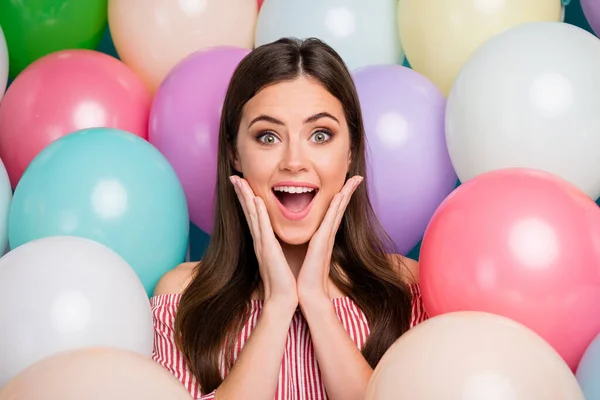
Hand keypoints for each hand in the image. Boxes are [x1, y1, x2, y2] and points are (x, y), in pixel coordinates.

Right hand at [230, 176, 297, 311]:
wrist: (283, 299)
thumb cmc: (284, 281)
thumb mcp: (279, 258)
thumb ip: (276, 247)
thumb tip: (276, 240)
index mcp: (263, 242)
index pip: (254, 216)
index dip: (247, 199)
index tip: (243, 184)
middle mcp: (259, 241)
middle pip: (248, 212)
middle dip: (242, 193)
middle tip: (234, 177)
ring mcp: (262, 244)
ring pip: (252, 216)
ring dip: (246, 197)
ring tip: (240, 181)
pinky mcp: (268, 250)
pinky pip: (262, 228)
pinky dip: (258, 213)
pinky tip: (255, 200)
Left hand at [297, 175, 362, 303]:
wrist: (307, 292)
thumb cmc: (305, 275)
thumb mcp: (306, 253)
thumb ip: (309, 244)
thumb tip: (308, 238)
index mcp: (323, 236)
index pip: (333, 212)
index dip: (341, 198)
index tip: (347, 185)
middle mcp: (328, 234)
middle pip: (340, 208)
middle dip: (348, 191)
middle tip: (357, 177)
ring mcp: (327, 237)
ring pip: (338, 211)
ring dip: (345, 194)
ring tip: (354, 180)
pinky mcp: (323, 241)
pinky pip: (331, 220)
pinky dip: (336, 207)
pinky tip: (340, 195)